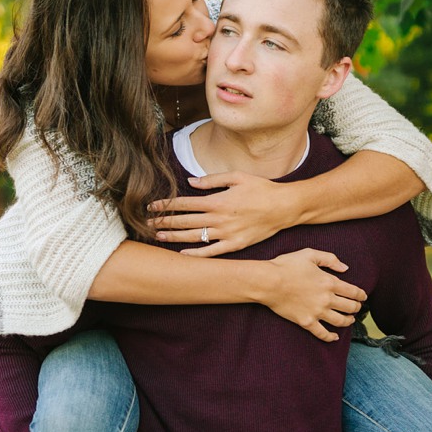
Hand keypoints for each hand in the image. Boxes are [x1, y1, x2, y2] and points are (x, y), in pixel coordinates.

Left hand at [151, 172, 303, 254]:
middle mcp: (220, 219)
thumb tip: (190, 181)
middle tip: (146, 224)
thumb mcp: (237, 177)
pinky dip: (197, 254)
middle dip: (164, 223)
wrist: (285, 207)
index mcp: (218, 201)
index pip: (185, 204)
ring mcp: (227, 234)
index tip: (151, 207)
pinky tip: (183, 254)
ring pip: (195, 238)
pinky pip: (212, 252)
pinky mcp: (236, 245)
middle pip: (185, 222)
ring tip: (158, 237)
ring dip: (174, 238)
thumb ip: (212, 180)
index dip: (166, 206)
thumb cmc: (261, 189)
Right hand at [261, 248, 366, 340]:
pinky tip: (335, 337)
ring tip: (350, 320)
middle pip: (350, 307)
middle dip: (356, 308)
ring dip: (348, 321)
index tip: (363, 296)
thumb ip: (330, 259)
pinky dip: (331, 337)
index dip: (361, 295)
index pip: (353, 291)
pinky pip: (322, 333)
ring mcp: (317, 312)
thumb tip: (345, 268)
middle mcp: (327, 299)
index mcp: (330, 282)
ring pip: (340, 321)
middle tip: (357, 308)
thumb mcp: (310, 254)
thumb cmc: (287, 265)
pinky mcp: (306, 322)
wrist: (268, 282)